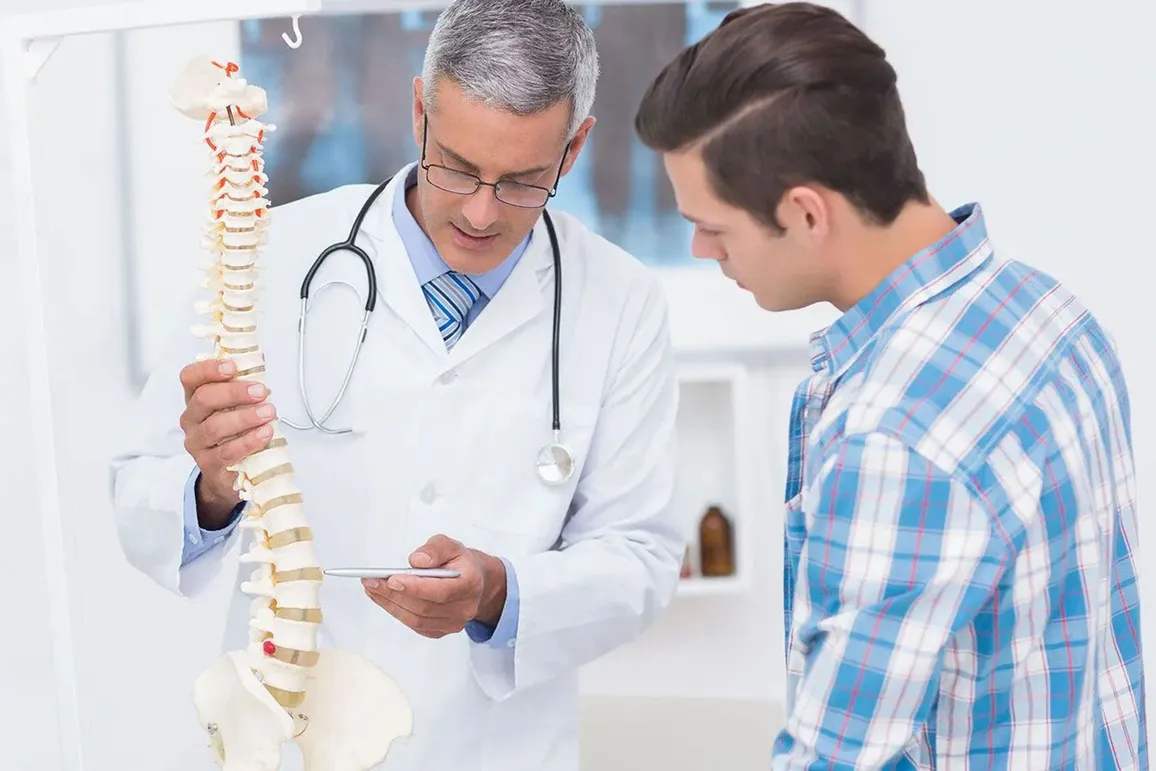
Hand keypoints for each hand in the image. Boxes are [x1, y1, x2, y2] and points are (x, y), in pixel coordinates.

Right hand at [178, 358, 276, 525]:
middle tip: (261, 391)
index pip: (190, 378)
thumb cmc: (235, 432)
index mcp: (195, 399)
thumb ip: (245, 384)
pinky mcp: (209, 466)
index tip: (233, 367)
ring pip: (214, 427)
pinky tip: (266, 433)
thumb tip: (260, 360)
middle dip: (234, 392)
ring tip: (269, 412)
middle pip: (204, 399)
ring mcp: (197, 444)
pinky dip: (248, 441)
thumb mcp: (238, 406)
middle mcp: (191, 420)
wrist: (229, 473)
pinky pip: (226, 452)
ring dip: (245, 417)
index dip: (208, 369)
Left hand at [362, 535, 507, 638]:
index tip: (391, 579)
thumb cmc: (459, 562)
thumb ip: (435, 549)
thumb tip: (417, 561)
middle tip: (371, 581)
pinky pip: (415, 625)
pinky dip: (396, 611)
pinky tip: (383, 598)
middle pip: (424, 608)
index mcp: (471, 584)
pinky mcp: (440, 631)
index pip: (441, 591)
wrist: (474, 581)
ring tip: (372, 588)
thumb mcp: (450, 545)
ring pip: (416, 620)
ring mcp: (453, 623)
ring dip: (390, 604)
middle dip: (394, 594)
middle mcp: (465, 608)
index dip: (415, 587)